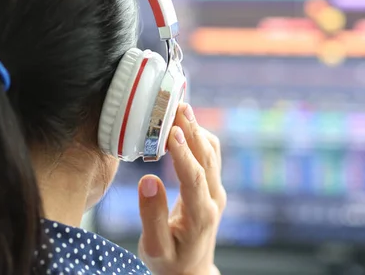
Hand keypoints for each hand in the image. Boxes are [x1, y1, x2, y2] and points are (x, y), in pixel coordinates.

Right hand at [137, 103, 226, 274]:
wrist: (190, 272)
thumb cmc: (169, 263)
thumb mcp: (154, 248)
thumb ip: (151, 216)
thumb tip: (148, 180)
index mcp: (200, 216)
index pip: (195, 179)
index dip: (184, 154)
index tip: (172, 131)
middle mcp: (213, 200)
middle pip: (208, 158)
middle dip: (193, 130)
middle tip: (178, 106)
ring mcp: (216, 192)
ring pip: (212, 154)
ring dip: (197, 129)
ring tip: (180, 108)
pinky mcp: (212, 187)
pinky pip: (210, 156)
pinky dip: (198, 137)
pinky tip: (184, 125)